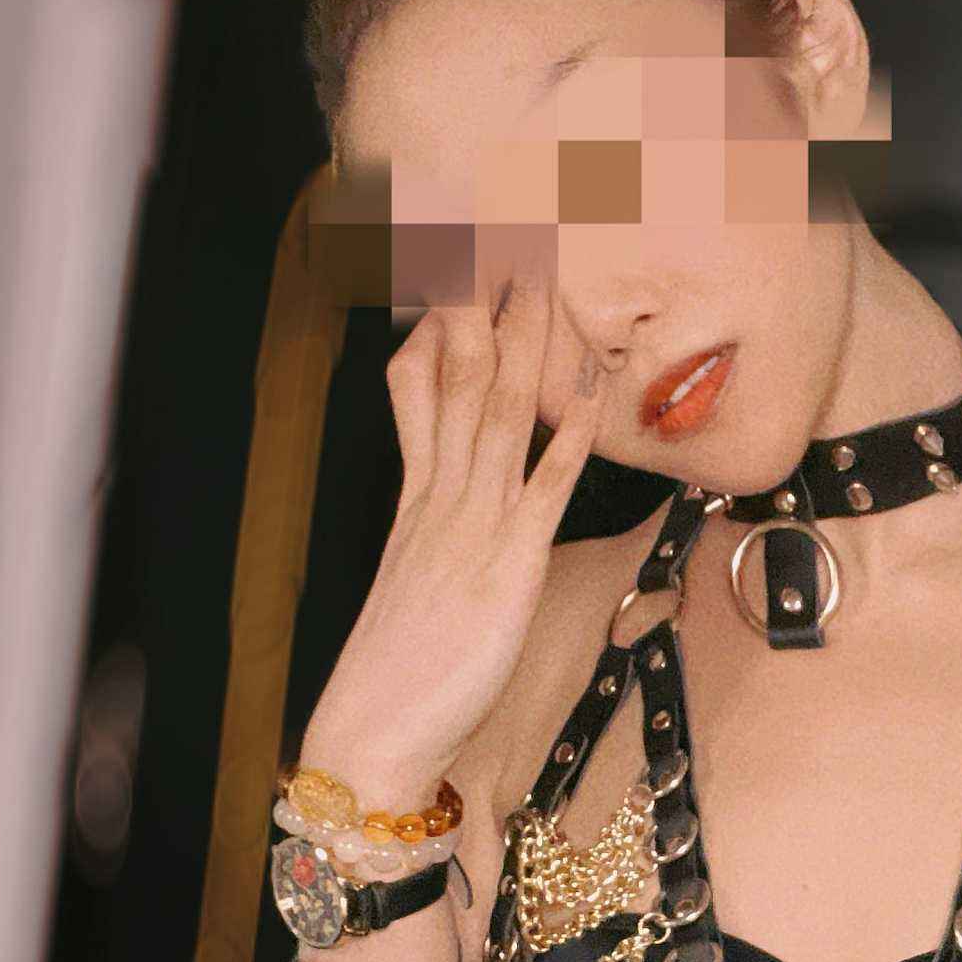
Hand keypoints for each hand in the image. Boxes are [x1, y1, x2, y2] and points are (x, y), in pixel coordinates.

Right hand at [302, 273, 601, 800]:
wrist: (370, 734)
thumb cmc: (401, 675)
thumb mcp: (417, 586)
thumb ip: (437, 538)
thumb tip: (456, 511)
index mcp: (416, 499)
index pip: (421, 383)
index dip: (440, 315)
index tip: (456, 258)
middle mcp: (439, 499)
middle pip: (457, 377)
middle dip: (480, 301)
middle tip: (503, 228)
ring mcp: (468, 529)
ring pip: (496, 414)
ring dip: (522, 342)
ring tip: (541, 275)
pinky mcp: (503, 570)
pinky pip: (541, 491)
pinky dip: (569, 440)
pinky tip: (591, 395)